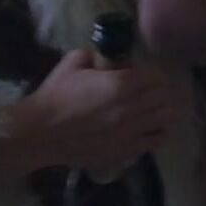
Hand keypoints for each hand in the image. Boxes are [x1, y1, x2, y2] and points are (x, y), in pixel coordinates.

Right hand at [0, 50, 175, 177]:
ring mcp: (131, 131)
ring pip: (166, 118)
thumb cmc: (55, 96)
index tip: (144, 75)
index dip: (152, 74)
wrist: (39, 133)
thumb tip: (109, 56)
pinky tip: (151, 128)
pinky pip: (157, 140)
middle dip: (157, 91)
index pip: (156, 76)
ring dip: (162, 110)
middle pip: (163, 96)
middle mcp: (131, 108)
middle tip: (147, 92)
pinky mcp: (126, 151)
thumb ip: (96, 54)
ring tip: (153, 109)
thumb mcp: (73, 62)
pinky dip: (159, 132)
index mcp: (120, 84)